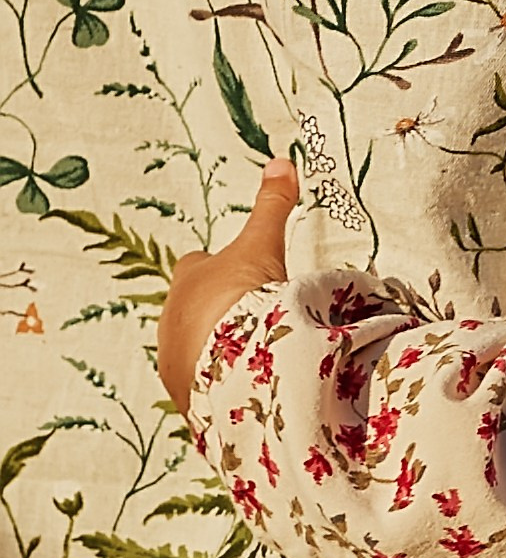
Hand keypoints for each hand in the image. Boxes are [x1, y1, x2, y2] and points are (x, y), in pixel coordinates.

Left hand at [159, 164, 296, 415]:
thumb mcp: (262, 245)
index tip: (241, 278)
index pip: (197, 265)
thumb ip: (271, 206)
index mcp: (188, 279)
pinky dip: (219, 386)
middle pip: (192, 310)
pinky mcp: (185, 394)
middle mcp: (172, 318)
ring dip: (216, 352)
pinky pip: (201, 387)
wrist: (236, 365)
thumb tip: (281, 163)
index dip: (220, 269)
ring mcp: (175, 359)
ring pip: (194, 349)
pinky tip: (244, 387)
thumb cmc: (241, 301)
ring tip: (251, 358)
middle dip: (216, 314)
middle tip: (252, 321)